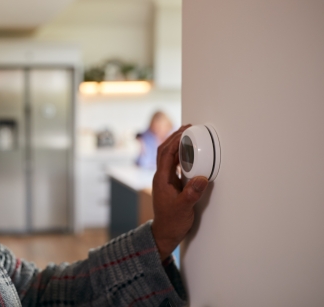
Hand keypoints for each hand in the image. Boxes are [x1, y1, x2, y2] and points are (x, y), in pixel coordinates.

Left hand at [151, 125, 208, 260]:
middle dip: (175, 137)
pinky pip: (174, 164)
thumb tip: (201, 178)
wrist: (165, 233)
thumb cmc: (172, 222)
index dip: (175, 140)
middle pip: (164, 151)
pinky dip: (180, 155)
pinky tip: (189, 154)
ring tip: (189, 135)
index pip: (166, 153)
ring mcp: (165, 180)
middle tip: (188, 128)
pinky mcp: (170, 184)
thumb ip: (192, 194)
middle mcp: (161, 177)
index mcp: (161, 179)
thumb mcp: (184, 208)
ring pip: (168, 156)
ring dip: (177, 144)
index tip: (186, 131)